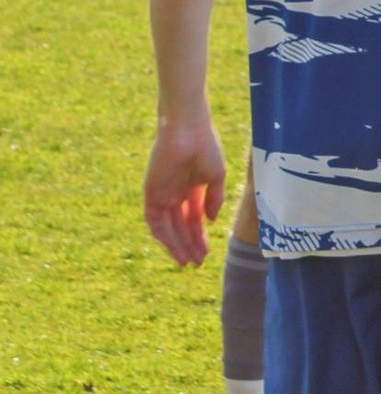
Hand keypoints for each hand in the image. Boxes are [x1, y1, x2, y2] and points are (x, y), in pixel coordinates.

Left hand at [143, 120, 225, 265]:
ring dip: (176, 245)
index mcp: (192, 189)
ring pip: (168, 227)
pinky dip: (162, 234)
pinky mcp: (151, 193)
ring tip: (186, 260)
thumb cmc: (206, 147)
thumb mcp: (216, 176)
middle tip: (197, 263)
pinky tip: (173, 245)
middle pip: (181, 227)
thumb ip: (214, 199)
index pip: (194, 219)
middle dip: (189, 245)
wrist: (187, 130)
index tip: (206, 253)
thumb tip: (211, 220)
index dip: (199, 237)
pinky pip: (154, 219)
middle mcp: (176, 195)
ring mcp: (163, 195)